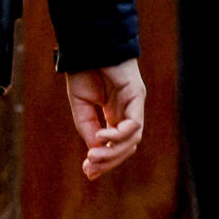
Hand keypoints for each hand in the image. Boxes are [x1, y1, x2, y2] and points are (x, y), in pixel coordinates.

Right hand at [65, 59, 145, 179]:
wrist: (88, 46)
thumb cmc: (83, 71)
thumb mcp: (81, 106)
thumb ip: (88, 128)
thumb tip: (96, 152)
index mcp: (114, 115)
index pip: (115, 145)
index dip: (104, 160)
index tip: (88, 172)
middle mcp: (127, 113)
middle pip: (126, 147)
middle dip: (108, 161)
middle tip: (90, 168)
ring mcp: (134, 105)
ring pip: (132, 140)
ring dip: (113, 152)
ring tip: (93, 155)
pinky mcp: (137, 96)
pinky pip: (133, 124)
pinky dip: (119, 135)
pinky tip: (102, 137)